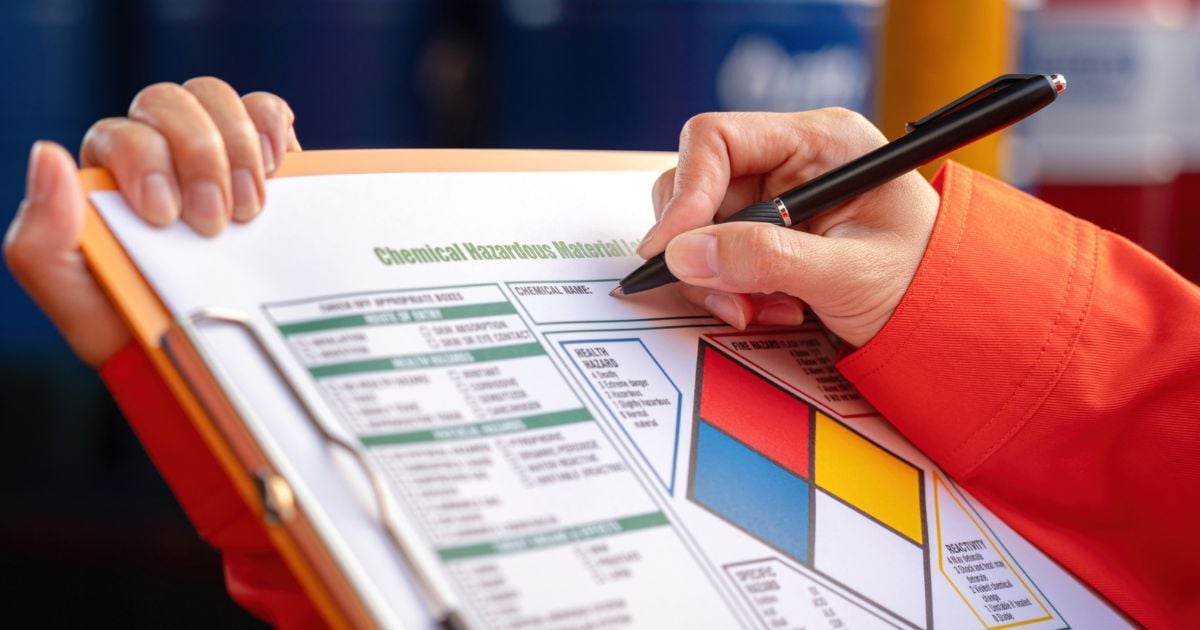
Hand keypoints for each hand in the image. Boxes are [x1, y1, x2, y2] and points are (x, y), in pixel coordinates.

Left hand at [4, 78, 300, 365]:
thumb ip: (41, 240)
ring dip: (237, 149)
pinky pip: (265, 109)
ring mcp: (213, 148)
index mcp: (109, 173)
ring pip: (215, 98)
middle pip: (170, 102)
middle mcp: (158, 148)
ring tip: (250, 209)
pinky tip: (275, 169)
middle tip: (215, 220)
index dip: (147, 162)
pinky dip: (271, 127)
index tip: (167, 216)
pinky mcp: (261, 157)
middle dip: (200, 158)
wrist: (206, 348)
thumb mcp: (75, 299)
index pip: (123, 133)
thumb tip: (48, 157)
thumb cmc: (137, 324)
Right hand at [639, 109, 939, 346]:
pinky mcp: (764, 233)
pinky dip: (729, 289)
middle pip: (698, 185)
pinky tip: (770, 308)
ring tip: (763, 309)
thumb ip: (768, 260)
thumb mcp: (848, 274)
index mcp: (820, 141)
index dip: (687, 192)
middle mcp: (789, 159)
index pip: (718, 139)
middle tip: (730, 299)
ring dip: (717, 278)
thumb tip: (684, 254)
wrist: (946, 320)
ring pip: (699, 227)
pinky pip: (716, 255)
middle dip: (703, 249)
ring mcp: (773, 197)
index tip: (671, 249)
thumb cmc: (921, 284)